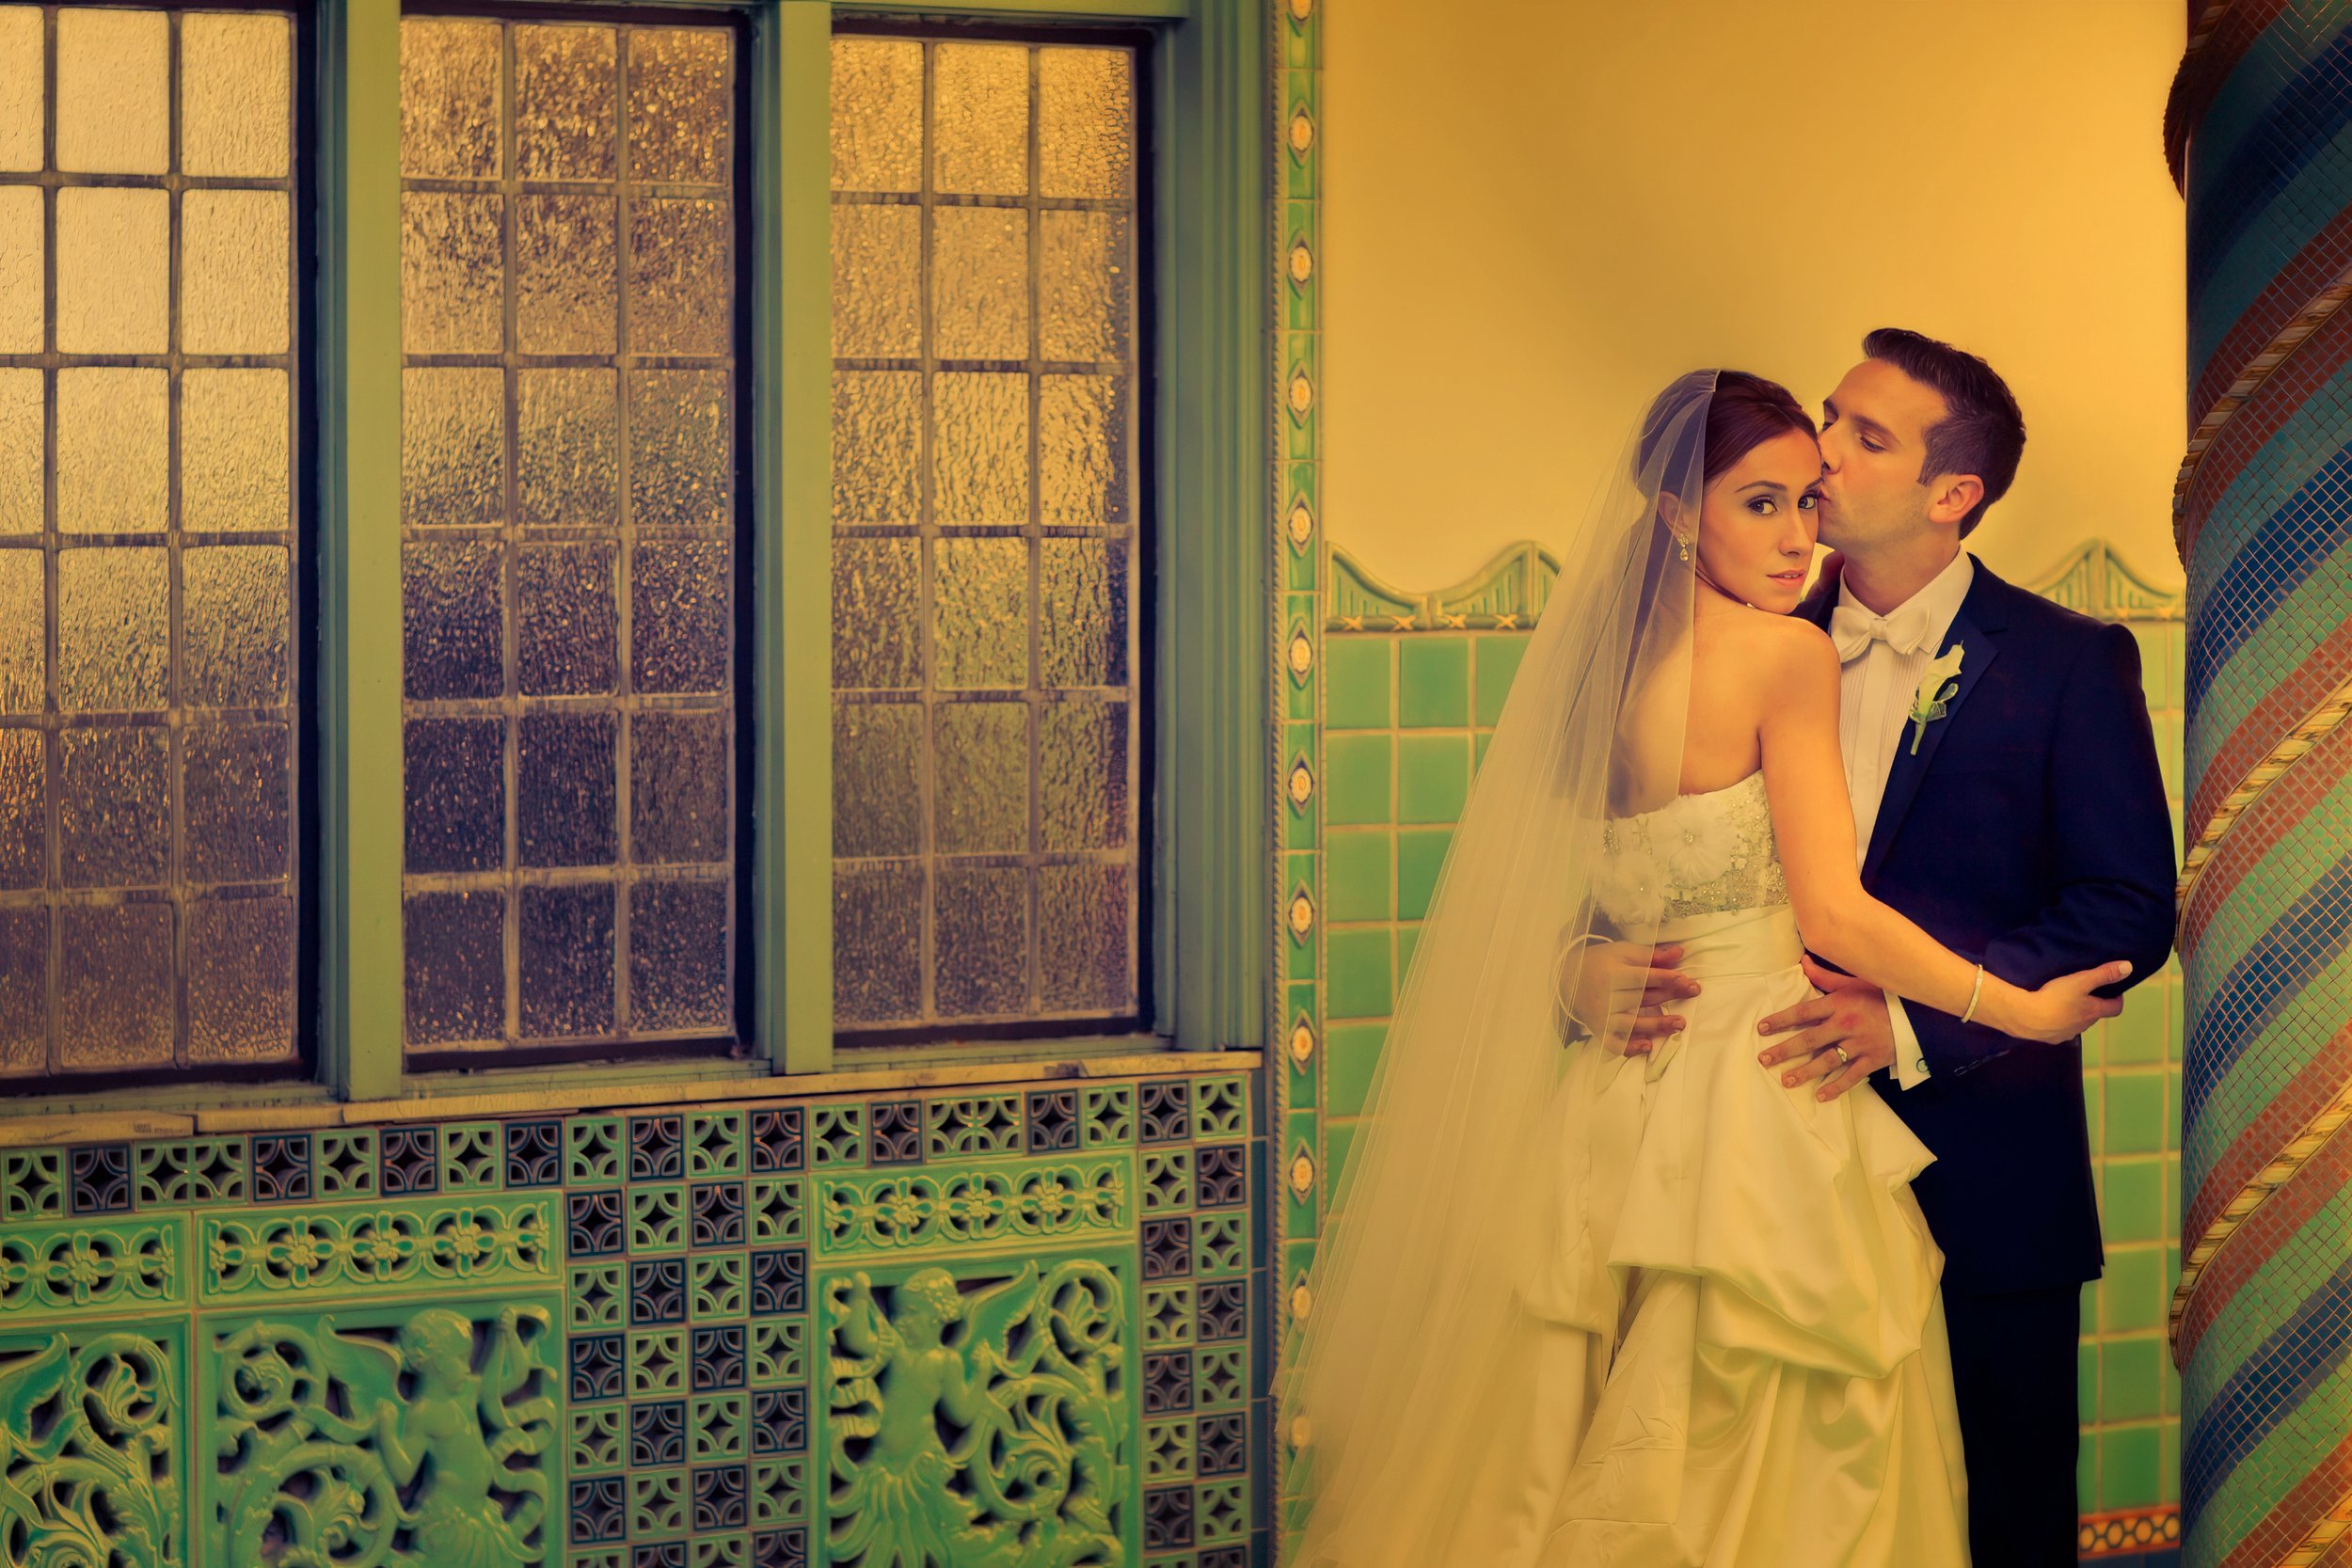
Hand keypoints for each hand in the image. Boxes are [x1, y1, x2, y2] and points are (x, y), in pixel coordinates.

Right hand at [1563, 940, 1696, 1056]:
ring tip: (1680, 1023)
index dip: (1665, 978)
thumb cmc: (1601, 962)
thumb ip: (1651, 955)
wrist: (1568, 978)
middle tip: (1693, 992)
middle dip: (1669, 995)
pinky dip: (1630, 1047)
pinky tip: (1647, 1047)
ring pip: (1632, 1023)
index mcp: (1611, 974)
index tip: (1685, 979)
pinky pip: (1615, 1043)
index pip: (1642, 977)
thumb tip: (1680, 952)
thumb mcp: (1623, 953)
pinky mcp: (1600, 1030)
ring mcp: (1602, 1017)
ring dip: (1657, 1025)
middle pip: (1642, 998)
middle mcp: (1605, 997)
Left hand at [1756, 956, 1894, 1101]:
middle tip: (1764, 1059)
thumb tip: (1802, 961)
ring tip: (1785, 1080)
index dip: (1781, 1020)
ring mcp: (1860, 1044)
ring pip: (1827, 1060)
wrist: (1918, 1013)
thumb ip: (1825, 976)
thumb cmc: (1882, 995)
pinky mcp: (1873, 1060)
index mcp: (1839, 1003)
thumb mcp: (1854, 982)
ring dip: (1805, 1072)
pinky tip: (1820, 1095)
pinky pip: (1852, 1077)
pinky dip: (1836, 1087)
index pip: (1803, 1012)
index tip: (1762, 1028)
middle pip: (1809, 1039)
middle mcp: (1846, 1024)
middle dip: (1784, 1050)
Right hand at [2005, 960, 2131, 1043]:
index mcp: (2093, 1012)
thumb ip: (2103, 974)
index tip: (2113, 989)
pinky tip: (2047, 1014)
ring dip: (2074, 1014)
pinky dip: (2058, 1022)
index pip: (2115, 1008)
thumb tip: (2128, 967)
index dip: (2117, 998)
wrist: (2025, 1017)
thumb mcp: (2080, 981)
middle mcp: (2083, 1026)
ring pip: (2077, 1023)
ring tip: (2062, 1001)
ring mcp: (2067, 1034)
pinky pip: (2059, 1030)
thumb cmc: (2055, 998)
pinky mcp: (2051, 1038)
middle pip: (2094, 1015)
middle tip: (2083, 990)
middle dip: (2093, 1004)